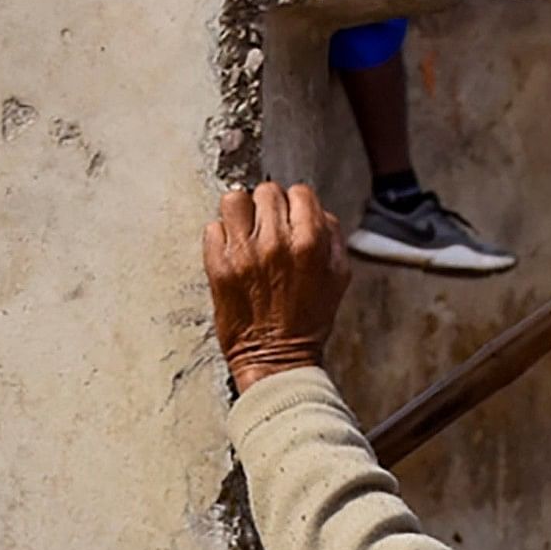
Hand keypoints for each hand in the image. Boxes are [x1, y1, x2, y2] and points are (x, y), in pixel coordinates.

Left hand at [203, 183, 350, 392]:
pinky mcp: (217, 266)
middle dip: (269, 206)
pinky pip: (212, 227)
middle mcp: (274, 242)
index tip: (292, 215)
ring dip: (241, 211)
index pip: (300, 192)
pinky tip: (233, 252)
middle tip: (269, 226)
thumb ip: (330, 235)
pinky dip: (222, 236)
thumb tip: (313, 209)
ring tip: (246, 230)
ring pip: (234, 199)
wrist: (276, 358)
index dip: (296, 203)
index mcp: (309, 242)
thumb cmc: (308, 320)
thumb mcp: (337, 275)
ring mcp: (242, 252)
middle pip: (266, 191)